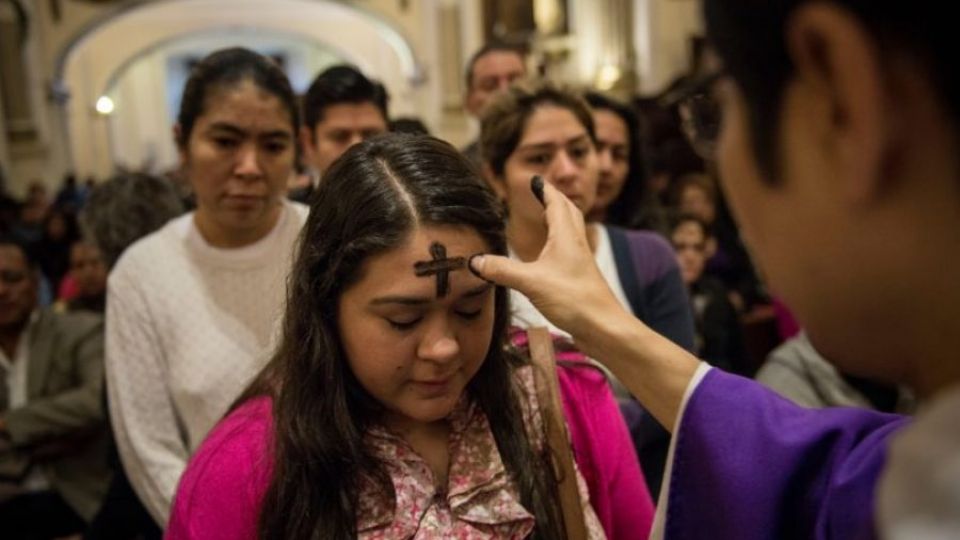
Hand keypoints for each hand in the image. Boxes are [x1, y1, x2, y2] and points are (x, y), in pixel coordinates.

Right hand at [470, 179, 627, 335]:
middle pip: (569, 213)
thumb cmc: (574, 300)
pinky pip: (570, 251)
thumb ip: (502, 270)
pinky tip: (550, 256)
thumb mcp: (531, 282)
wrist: (604, 328)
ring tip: (545, 218)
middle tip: (542, 193)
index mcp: (566, 237)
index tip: (536, 179)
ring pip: (571, 232)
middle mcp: (576, 245)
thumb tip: (475, 260)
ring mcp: (580, 262)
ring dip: (559, 220)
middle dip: (555, 200)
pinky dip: (559, 243)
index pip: (556, 204)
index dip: (545, 190)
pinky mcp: (580, 279)